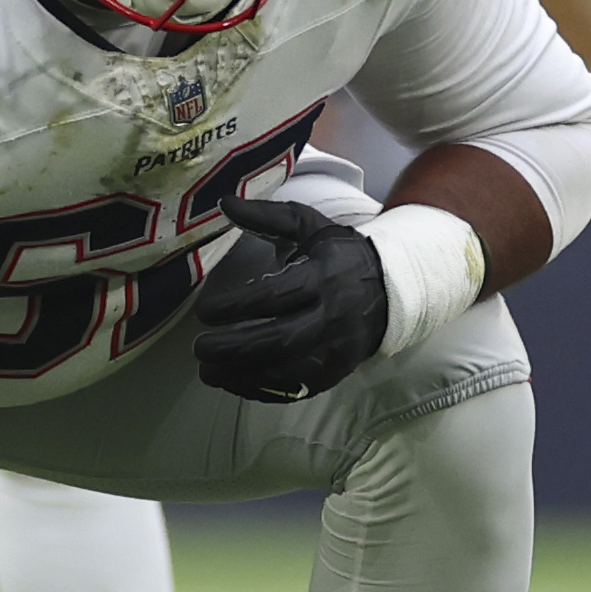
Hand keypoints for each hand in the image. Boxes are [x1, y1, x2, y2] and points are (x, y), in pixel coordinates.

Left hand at [191, 197, 385, 401]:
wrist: (391, 290)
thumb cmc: (339, 256)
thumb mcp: (309, 227)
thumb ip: (267, 215)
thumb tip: (224, 202)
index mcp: (324, 276)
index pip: (277, 295)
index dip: (238, 305)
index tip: (205, 310)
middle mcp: (332, 316)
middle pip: (280, 339)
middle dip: (235, 347)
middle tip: (199, 347)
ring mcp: (335, 349)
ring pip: (285, 370)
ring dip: (241, 374)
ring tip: (207, 370)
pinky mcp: (334, 373)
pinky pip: (294, 389)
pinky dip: (259, 389)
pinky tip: (233, 381)